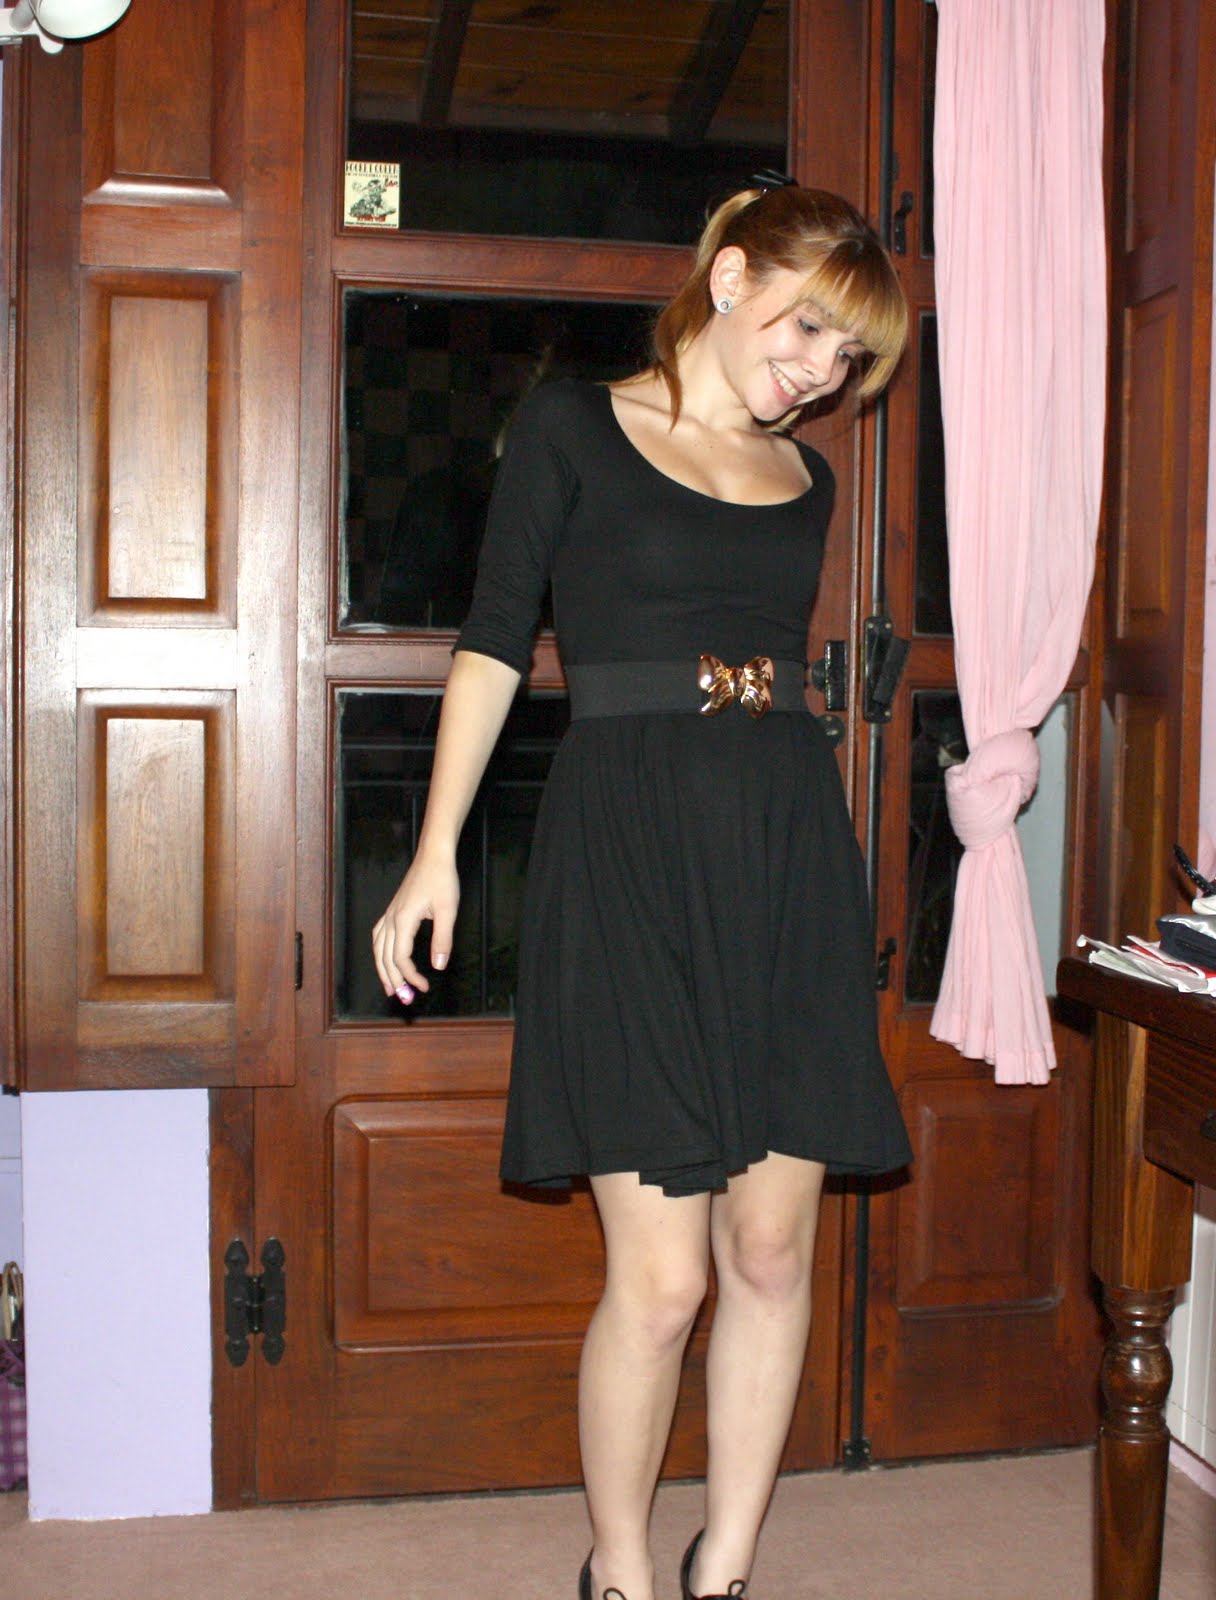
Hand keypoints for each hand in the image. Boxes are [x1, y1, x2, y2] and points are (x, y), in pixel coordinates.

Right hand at [372, 850, 459, 1002]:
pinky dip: (380, 952)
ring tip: (390, 987)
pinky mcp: (393, 909)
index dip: (410, 976)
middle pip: (385, 957)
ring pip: (378, 948)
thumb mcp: (448, 910)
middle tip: (405, 999)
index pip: (401, 958)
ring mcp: (390, 913)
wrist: (434, 856)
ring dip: (383, 970)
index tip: (423, 988)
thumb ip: (442, 939)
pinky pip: (379, 936)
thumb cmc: (442, 879)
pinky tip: (385, 958)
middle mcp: (391, 919)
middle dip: (394, 980)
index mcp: (403, 920)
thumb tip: (438, 966)